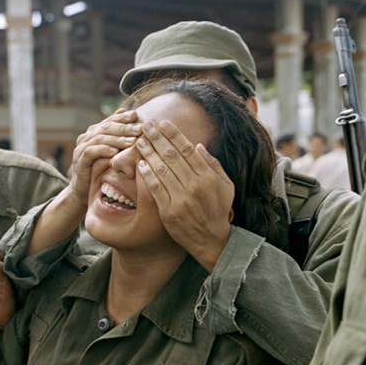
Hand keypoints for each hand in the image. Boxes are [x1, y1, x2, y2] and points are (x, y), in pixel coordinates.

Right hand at [70, 108, 141, 202]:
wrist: (83, 190)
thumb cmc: (101, 170)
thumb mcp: (112, 152)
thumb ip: (119, 137)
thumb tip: (127, 115)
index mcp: (95, 131)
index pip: (111, 120)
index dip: (123, 117)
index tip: (137, 115)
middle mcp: (86, 137)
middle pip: (106, 127)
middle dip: (124, 128)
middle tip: (139, 129)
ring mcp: (81, 148)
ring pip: (100, 138)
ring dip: (117, 139)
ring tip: (131, 141)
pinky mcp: (79, 161)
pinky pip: (91, 152)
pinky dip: (103, 150)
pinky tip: (115, 152)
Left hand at [135, 119, 234, 271]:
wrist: (211, 240)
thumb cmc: (218, 211)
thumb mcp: (226, 186)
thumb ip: (213, 165)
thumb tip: (198, 146)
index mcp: (208, 177)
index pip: (188, 149)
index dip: (174, 134)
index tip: (163, 123)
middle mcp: (194, 186)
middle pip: (172, 156)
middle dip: (157, 138)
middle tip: (146, 125)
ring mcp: (180, 199)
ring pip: (161, 170)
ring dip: (149, 153)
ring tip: (139, 141)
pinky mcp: (168, 211)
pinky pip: (155, 189)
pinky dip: (147, 175)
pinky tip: (140, 163)